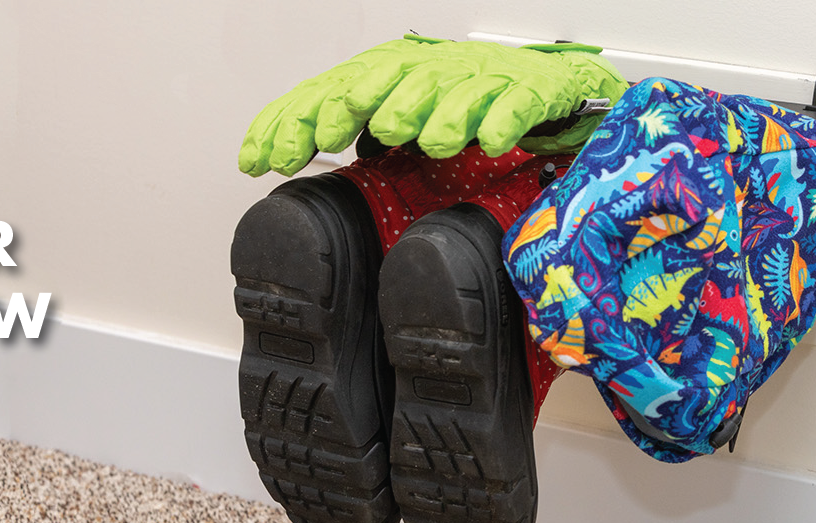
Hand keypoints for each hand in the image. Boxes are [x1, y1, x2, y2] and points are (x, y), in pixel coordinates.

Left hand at [237, 36, 628, 176]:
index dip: (293, 121)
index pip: (331, 90)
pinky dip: (502, 121)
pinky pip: (515, 105)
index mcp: (394, 76)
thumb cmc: (473, 102)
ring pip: (446, 88)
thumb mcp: (403, 119)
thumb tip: (287, 151)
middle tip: (323, 135)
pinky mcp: (528, 93)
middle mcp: (432, 71)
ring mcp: (481, 80)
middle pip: (380, 80)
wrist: (552, 89)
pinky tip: (490, 141)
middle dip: (345, 105)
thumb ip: (352, 132)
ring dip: (422, 110)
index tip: (264, 157)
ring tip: (403, 132)